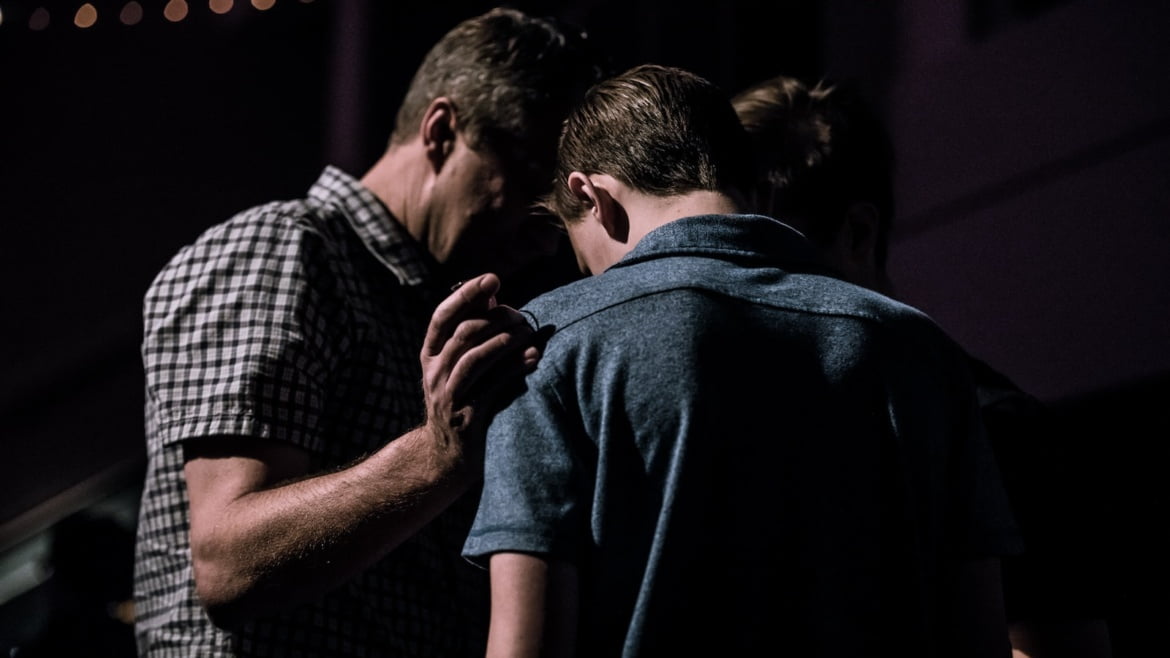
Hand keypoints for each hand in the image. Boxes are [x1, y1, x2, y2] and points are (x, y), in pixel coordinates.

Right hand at [420, 273, 542, 456]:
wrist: (448, 457)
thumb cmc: (464, 399)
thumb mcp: (460, 365)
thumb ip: (473, 332)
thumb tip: (492, 297)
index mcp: (430, 354)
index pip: (442, 316)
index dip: (466, 294)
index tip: (492, 278)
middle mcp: (434, 373)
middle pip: (463, 334)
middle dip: (496, 319)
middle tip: (521, 316)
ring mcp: (448, 397)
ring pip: (474, 358)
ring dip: (505, 341)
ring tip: (528, 333)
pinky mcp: (467, 418)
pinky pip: (492, 387)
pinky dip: (514, 369)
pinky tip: (533, 358)